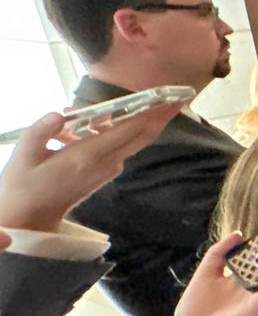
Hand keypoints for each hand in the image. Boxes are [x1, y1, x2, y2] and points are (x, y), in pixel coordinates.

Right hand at [0, 104, 182, 232]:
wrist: (30, 219)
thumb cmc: (23, 186)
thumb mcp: (24, 154)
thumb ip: (42, 130)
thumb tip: (60, 114)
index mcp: (88, 156)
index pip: (130, 130)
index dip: (153, 113)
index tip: (171, 99)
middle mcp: (106, 162)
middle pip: (142, 135)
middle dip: (160, 115)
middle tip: (175, 95)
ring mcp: (109, 169)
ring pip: (129, 139)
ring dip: (122, 119)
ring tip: (78, 115)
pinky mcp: (106, 172)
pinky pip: (116, 145)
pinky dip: (107, 131)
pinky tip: (75, 129)